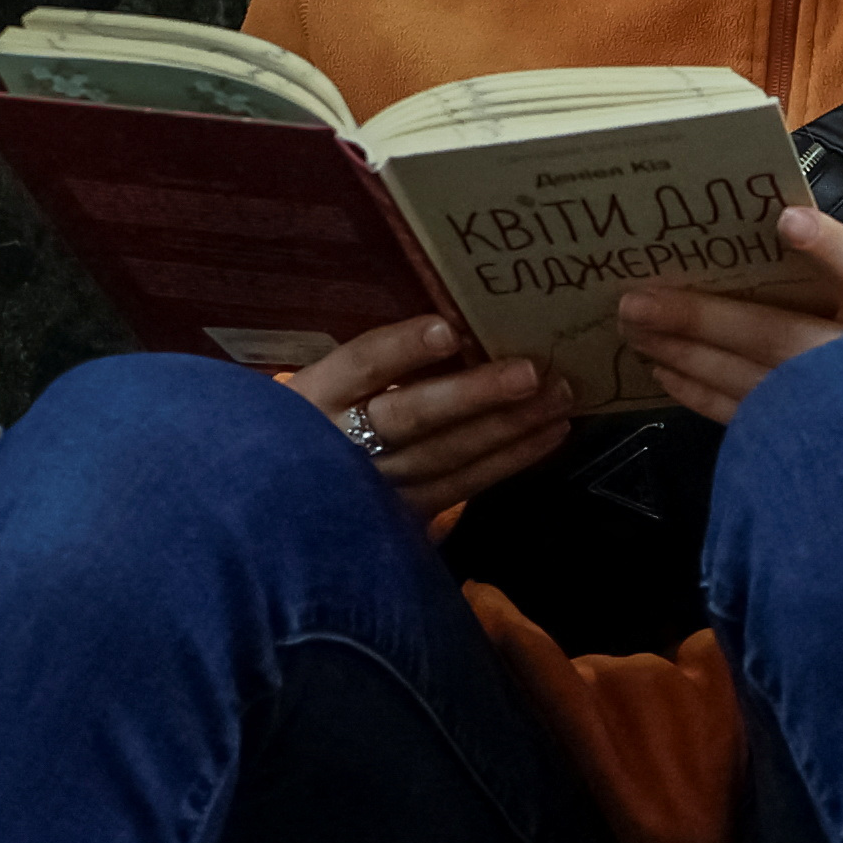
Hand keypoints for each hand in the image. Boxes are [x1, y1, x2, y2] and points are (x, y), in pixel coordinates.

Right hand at [277, 318, 567, 514]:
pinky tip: (548, 435)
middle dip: (475, 394)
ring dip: (509, 426)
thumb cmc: (318, 421)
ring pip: (447, 454)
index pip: (361, 365)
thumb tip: (457, 326)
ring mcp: (375, 485)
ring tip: (559, 397)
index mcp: (317, 394)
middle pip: (412, 416)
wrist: (283, 502)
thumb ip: (376, 364)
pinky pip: (464, 484)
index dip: (403, 349)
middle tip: (531, 372)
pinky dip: (510, 459)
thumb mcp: (326, 387)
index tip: (448, 330)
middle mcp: (342, 442)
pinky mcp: (404, 516)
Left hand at [607, 204, 842, 422]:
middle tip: (636, 299)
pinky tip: (663, 370)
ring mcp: (839, 409)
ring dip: (685, 354)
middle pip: (779, 335)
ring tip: (634, 329)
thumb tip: (766, 225)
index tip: (787, 221)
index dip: (829, 248)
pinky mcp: (813, 441)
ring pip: (749, 380)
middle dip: (702, 317)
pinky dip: (699, 393)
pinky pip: (745, 415)